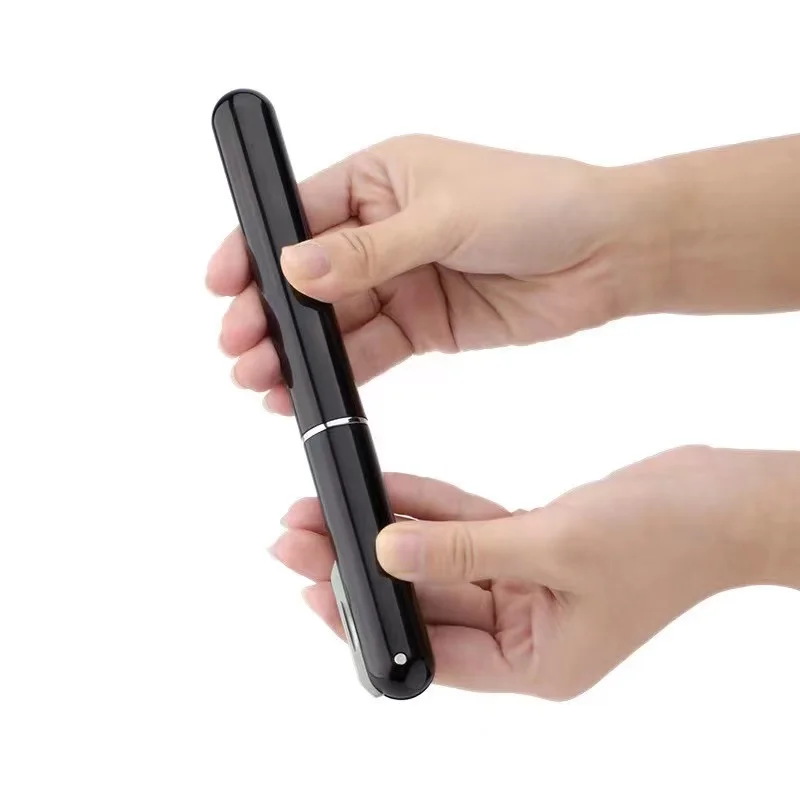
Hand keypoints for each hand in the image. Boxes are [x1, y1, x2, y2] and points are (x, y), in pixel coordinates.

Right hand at [207, 134, 665, 413]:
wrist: (609, 253)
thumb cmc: (539, 203)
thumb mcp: (445, 215)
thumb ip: (367, 250)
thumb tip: (293, 269)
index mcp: (380, 178)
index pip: (298, 214)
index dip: (254, 249)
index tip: (221, 284)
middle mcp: (382, 229)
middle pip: (308, 275)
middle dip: (270, 312)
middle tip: (239, 347)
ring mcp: (402, 280)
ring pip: (334, 320)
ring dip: (298, 351)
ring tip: (261, 381)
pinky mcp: (424, 324)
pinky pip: (371, 349)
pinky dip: (340, 371)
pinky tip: (307, 391)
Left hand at [271, 446, 799, 698]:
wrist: (723, 499)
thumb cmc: (666, 540)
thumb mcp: (556, 547)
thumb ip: (464, 552)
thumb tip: (386, 552)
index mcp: (534, 664)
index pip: (428, 651)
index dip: (365, 619)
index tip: (310, 584)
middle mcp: (524, 633)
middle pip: (421, 600)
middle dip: (357, 566)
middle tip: (297, 534)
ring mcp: (525, 587)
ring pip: (436, 560)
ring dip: (383, 532)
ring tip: (321, 507)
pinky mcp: (529, 544)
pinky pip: (465, 527)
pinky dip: (427, 508)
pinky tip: (383, 489)